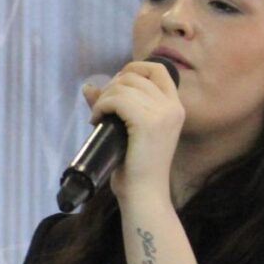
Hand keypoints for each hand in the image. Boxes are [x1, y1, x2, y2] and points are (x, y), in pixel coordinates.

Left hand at [83, 60, 181, 200]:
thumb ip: (113, 106)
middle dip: (112, 86)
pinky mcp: (147, 123)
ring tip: (97, 117)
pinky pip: (117, 100)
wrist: (144, 195)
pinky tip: (96, 120)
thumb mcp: (127, 130)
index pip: (157, 69)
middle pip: (135, 75)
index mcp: (175, 107)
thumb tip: (88, 87)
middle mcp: (172, 107)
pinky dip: (101, 106)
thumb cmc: (136, 168)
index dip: (133, 69)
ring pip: (123, 86)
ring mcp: (162, 114)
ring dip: (104, 98)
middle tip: (101, 108)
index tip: (115, 86)